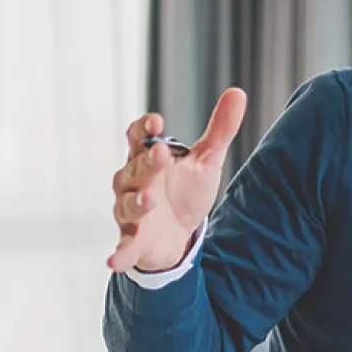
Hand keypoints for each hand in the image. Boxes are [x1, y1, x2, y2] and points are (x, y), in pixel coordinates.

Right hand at [106, 88, 247, 272]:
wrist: (180, 235)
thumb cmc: (185, 192)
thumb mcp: (206, 161)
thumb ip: (220, 129)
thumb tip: (238, 92)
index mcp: (148, 159)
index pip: (138, 137)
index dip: (144, 128)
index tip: (156, 121)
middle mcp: (133, 183)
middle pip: (135, 169)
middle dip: (147, 163)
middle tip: (160, 154)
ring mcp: (131, 213)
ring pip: (126, 205)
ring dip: (136, 203)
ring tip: (149, 200)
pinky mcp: (133, 241)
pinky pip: (122, 247)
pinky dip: (118, 253)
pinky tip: (113, 260)